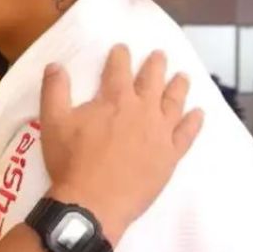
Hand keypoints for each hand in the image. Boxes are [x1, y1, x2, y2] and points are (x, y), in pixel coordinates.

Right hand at [41, 46, 202, 241]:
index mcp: (115, 99)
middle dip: (155, 66)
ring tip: (183, 77)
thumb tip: (56, 65)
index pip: (119, 69)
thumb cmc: (71, 162)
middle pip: (152, 81)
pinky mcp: (170, 156)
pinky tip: (199, 114)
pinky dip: (194, 122)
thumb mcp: (53, 122)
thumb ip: (55, 90)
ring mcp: (160, 133)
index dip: (121, 56)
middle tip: (160, 55)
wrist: (93, 203)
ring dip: (178, 87)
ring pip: (174, 103)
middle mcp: (143, 110)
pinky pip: (186, 134)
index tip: (123, 48)